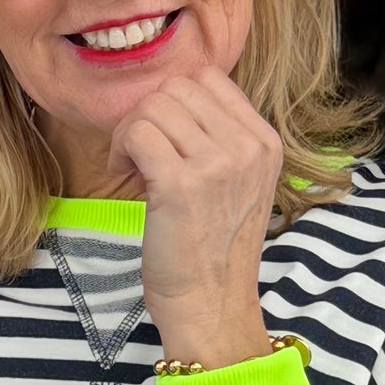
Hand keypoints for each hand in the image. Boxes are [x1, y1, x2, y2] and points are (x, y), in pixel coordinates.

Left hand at [108, 69, 282, 367]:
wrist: (211, 305)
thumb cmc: (212, 250)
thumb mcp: (238, 185)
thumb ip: (220, 140)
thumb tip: (169, 101)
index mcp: (264, 142)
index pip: (208, 78)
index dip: (174, 101)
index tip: (165, 137)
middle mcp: (246, 148)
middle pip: (177, 89)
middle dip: (147, 115)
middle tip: (140, 155)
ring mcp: (216, 165)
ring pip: (153, 107)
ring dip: (130, 133)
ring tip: (133, 168)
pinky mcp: (179, 185)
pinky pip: (136, 134)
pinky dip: (120, 150)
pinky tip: (125, 176)